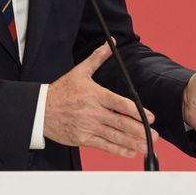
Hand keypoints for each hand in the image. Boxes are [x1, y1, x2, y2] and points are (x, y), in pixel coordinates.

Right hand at [44, 43, 158, 158]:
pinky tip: (130, 152)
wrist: (40, 110)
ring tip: (147, 146)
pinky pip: (104, 146)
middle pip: (121, 123)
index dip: (137, 112)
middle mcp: (93, 112)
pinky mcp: (83, 138)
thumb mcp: (79, 71)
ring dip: (133, 143)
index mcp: (95, 94)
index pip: (120, 104)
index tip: (150, 117)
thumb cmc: (61, 91)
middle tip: (155, 136)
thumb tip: (111, 42)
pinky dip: (118, 150)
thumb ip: (98, 57)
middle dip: (140, 131)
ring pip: (115, 137)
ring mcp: (88, 126)